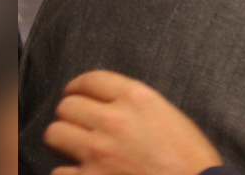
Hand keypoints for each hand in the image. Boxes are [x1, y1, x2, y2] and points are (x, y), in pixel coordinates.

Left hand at [44, 70, 223, 174]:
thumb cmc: (190, 157)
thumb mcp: (170, 116)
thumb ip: (137, 105)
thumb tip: (108, 105)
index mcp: (137, 98)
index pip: (90, 80)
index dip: (78, 86)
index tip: (76, 93)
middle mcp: (114, 120)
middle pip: (67, 106)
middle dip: (71, 114)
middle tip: (79, 124)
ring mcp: (98, 152)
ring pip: (54, 133)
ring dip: (64, 140)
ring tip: (76, 147)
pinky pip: (57, 171)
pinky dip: (68, 173)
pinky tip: (84, 173)